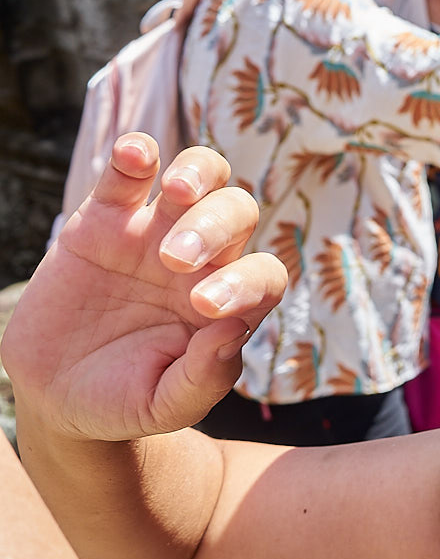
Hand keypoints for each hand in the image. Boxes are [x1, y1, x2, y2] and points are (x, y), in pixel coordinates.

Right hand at [3, 136, 286, 440]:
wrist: (56, 394)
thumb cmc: (124, 400)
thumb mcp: (165, 405)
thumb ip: (204, 377)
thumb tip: (235, 330)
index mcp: (230, 304)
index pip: (263, 274)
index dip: (246, 282)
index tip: (205, 308)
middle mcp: (204, 260)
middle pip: (237, 213)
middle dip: (214, 226)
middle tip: (174, 259)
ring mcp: (155, 233)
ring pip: (200, 178)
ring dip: (197, 173)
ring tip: (175, 191)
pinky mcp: (104, 219)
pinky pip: (129, 172)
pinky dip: (136, 153)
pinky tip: (134, 154)